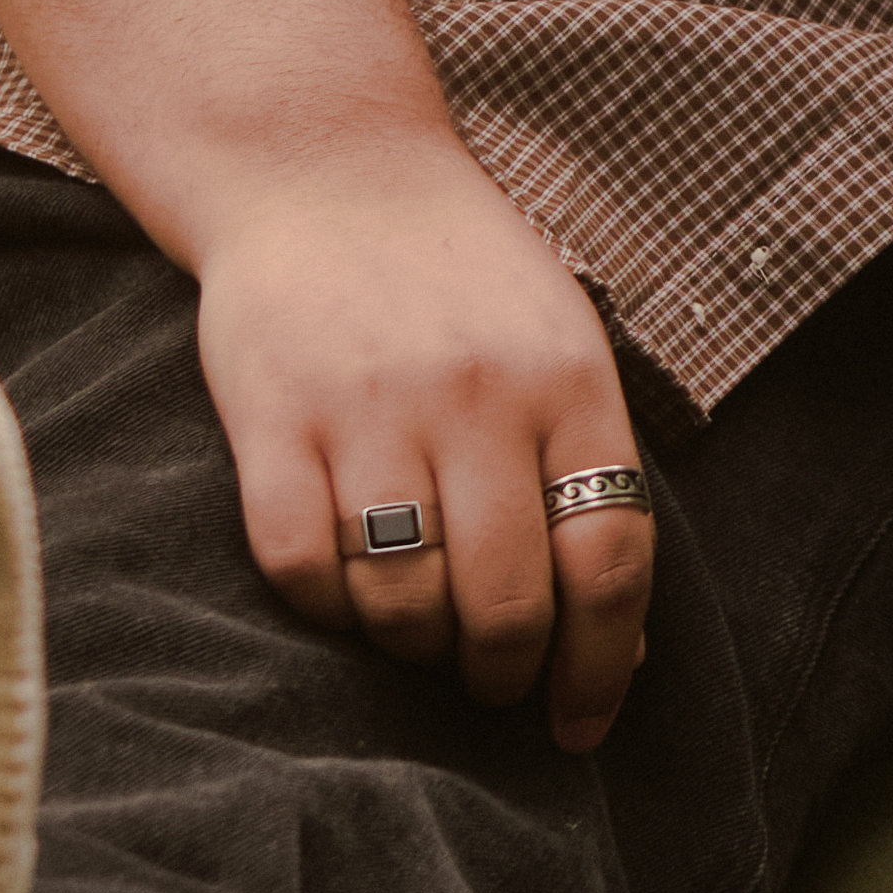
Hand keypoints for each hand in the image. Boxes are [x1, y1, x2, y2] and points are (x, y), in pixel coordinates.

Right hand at [194, 131, 654, 754]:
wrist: (327, 169)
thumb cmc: (463, 279)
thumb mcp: (561, 343)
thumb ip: (592, 472)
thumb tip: (620, 645)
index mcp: (570, 380)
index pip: (610, 557)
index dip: (603, 664)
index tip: (583, 723)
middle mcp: (478, 396)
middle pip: (506, 600)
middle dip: (503, 673)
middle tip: (491, 685)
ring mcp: (371, 406)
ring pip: (401, 598)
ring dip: (413, 648)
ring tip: (418, 635)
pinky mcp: (272, 416)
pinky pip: (298, 564)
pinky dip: (324, 608)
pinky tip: (344, 595)